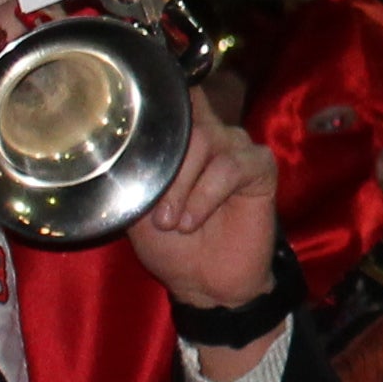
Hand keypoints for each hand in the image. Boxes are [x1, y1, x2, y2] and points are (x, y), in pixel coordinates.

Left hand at [124, 100, 285, 371]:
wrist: (204, 285)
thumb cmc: (170, 246)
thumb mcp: (137, 207)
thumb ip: (136, 172)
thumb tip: (122, 146)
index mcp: (181, 139)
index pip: (176, 96)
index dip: (160, 97)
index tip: (137, 112)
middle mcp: (211, 134)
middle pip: (185, 124)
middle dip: (165, 172)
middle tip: (158, 216)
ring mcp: (237, 149)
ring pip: (206, 140)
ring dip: (183, 186)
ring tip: (174, 223)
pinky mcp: (260, 168)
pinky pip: (231, 166)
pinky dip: (207, 194)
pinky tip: (193, 220)